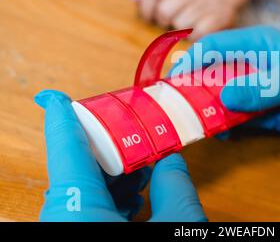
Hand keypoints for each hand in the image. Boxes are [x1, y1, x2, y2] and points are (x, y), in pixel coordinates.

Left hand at [35, 90, 206, 221]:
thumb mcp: (178, 223)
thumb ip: (175, 186)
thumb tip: (173, 160)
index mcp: (79, 212)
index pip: (66, 150)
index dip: (63, 117)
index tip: (55, 97)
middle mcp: (65, 219)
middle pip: (78, 168)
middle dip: (108, 149)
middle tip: (133, 134)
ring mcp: (69, 228)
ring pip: (84, 191)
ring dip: (114, 175)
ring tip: (146, 170)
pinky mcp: (78, 236)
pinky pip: (88, 210)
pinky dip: (111, 198)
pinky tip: (136, 199)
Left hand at [136, 0, 236, 39]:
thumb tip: (137, 0)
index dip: (145, 6)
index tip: (147, 16)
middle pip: (164, 10)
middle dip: (161, 21)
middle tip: (166, 23)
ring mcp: (209, 1)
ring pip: (180, 24)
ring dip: (178, 30)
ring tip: (183, 27)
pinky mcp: (220, 18)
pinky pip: (196, 34)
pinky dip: (192, 38)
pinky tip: (194, 33)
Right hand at [174, 26, 279, 135]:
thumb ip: (261, 87)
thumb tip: (224, 98)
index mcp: (256, 44)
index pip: (214, 46)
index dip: (191, 61)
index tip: (174, 81)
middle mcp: (250, 62)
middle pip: (214, 77)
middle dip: (212, 99)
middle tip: (207, 117)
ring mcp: (254, 85)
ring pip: (226, 101)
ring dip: (239, 117)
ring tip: (264, 122)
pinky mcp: (261, 104)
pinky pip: (243, 116)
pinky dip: (256, 125)